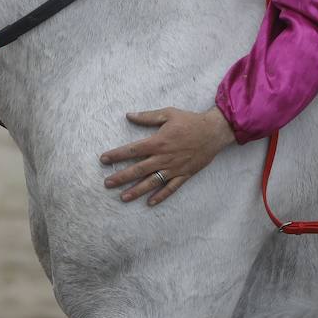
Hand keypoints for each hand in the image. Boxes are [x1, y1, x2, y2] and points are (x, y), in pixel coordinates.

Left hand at [101, 106, 236, 205]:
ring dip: (136, 190)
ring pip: (152, 182)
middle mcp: (163, 157)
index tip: (103, 159)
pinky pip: (171, 188)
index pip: (132, 150)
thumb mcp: (168, 113)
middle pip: (138, 170)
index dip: (116, 155)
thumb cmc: (189, 121)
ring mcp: (174, 168)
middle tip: (107, 183)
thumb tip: (129, 115)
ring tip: (123, 197)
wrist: (213, 131)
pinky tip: (150, 203)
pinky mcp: (184, 174)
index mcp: (157, 142)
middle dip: (121, 177)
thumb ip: (147, 117)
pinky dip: (161, 196)